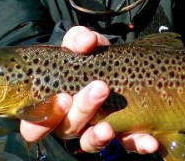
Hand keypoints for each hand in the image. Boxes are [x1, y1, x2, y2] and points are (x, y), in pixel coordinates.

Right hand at [19, 27, 158, 154]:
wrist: (119, 62)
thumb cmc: (91, 55)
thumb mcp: (83, 43)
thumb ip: (79, 39)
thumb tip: (86, 42)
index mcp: (53, 103)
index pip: (34, 124)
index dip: (42, 118)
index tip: (64, 97)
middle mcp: (71, 121)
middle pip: (67, 128)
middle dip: (82, 111)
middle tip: (100, 89)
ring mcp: (95, 131)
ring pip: (91, 142)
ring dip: (99, 136)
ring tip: (109, 127)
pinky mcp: (122, 136)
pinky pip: (128, 144)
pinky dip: (138, 144)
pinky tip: (149, 141)